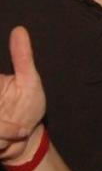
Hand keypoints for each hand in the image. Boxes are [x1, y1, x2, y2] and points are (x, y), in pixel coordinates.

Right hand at [0, 27, 45, 160]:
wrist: (28, 139)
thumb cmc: (28, 106)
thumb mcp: (29, 80)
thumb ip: (22, 57)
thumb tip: (19, 29)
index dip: (0, 86)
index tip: (4, 92)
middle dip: (3, 122)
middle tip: (19, 126)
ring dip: (4, 132)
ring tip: (18, 130)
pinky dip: (2, 141)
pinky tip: (9, 141)